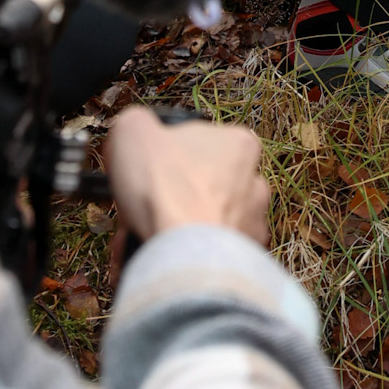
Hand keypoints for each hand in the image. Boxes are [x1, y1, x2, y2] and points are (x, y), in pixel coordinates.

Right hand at [108, 108, 270, 245]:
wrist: (184, 259)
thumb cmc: (166, 191)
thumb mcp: (134, 132)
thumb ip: (136, 124)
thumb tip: (134, 132)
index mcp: (238, 144)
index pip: (200, 142)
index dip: (165, 157)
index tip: (147, 172)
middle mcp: (254, 184)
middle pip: (201, 186)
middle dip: (168, 199)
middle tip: (140, 209)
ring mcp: (251, 226)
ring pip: (204, 224)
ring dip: (172, 230)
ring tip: (142, 239)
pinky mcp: (243, 265)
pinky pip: (206, 257)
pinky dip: (181, 258)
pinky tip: (156, 259)